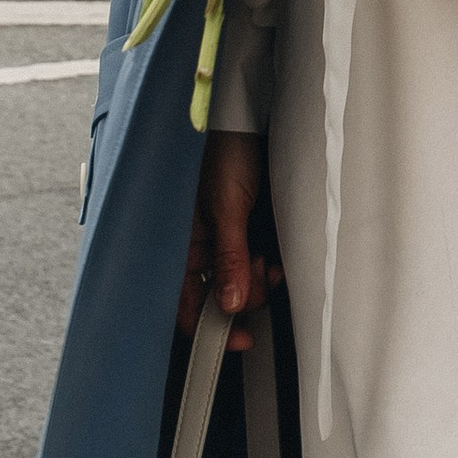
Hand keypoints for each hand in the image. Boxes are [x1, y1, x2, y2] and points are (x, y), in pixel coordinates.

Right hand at [179, 131, 281, 350]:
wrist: (250, 117)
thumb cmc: (224, 152)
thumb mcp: (226, 207)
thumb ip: (228, 257)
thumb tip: (231, 305)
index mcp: (182, 245)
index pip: (187, 303)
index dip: (210, 327)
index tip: (239, 339)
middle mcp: (202, 246)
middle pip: (222, 296)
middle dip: (245, 292)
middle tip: (261, 273)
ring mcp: (226, 238)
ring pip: (245, 281)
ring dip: (260, 277)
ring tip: (268, 257)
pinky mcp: (248, 228)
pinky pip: (259, 260)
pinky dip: (269, 262)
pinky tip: (275, 253)